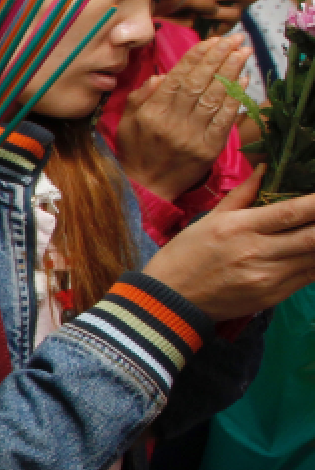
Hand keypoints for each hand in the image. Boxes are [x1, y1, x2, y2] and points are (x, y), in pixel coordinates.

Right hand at [113, 34, 247, 200]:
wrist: (147, 188)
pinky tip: (243, 79)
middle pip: (199, 83)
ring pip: (215, 97)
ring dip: (231, 71)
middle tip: (233, 39)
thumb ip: (140, 97)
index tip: (211, 40)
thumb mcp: (126, 122)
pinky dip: (235, 98)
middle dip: (218, 57)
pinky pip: (225, 119)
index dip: (196, 57)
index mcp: (151, 113)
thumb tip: (162, 75)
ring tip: (242, 52)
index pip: (177, 78)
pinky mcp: (208, 148)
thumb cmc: (135, 152)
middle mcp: (172, 122)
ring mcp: (192, 136)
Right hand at [143, 173, 314, 320]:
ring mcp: (269, 277)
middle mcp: (258, 252)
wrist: (170, 300)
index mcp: (241, 228)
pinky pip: (309, 277)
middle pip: (313, 237)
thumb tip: (264, 169)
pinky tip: (314, 252)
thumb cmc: (185, 256)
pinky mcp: (273, 296)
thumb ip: (242, 195)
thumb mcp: (209, 220)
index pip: (293, 211)